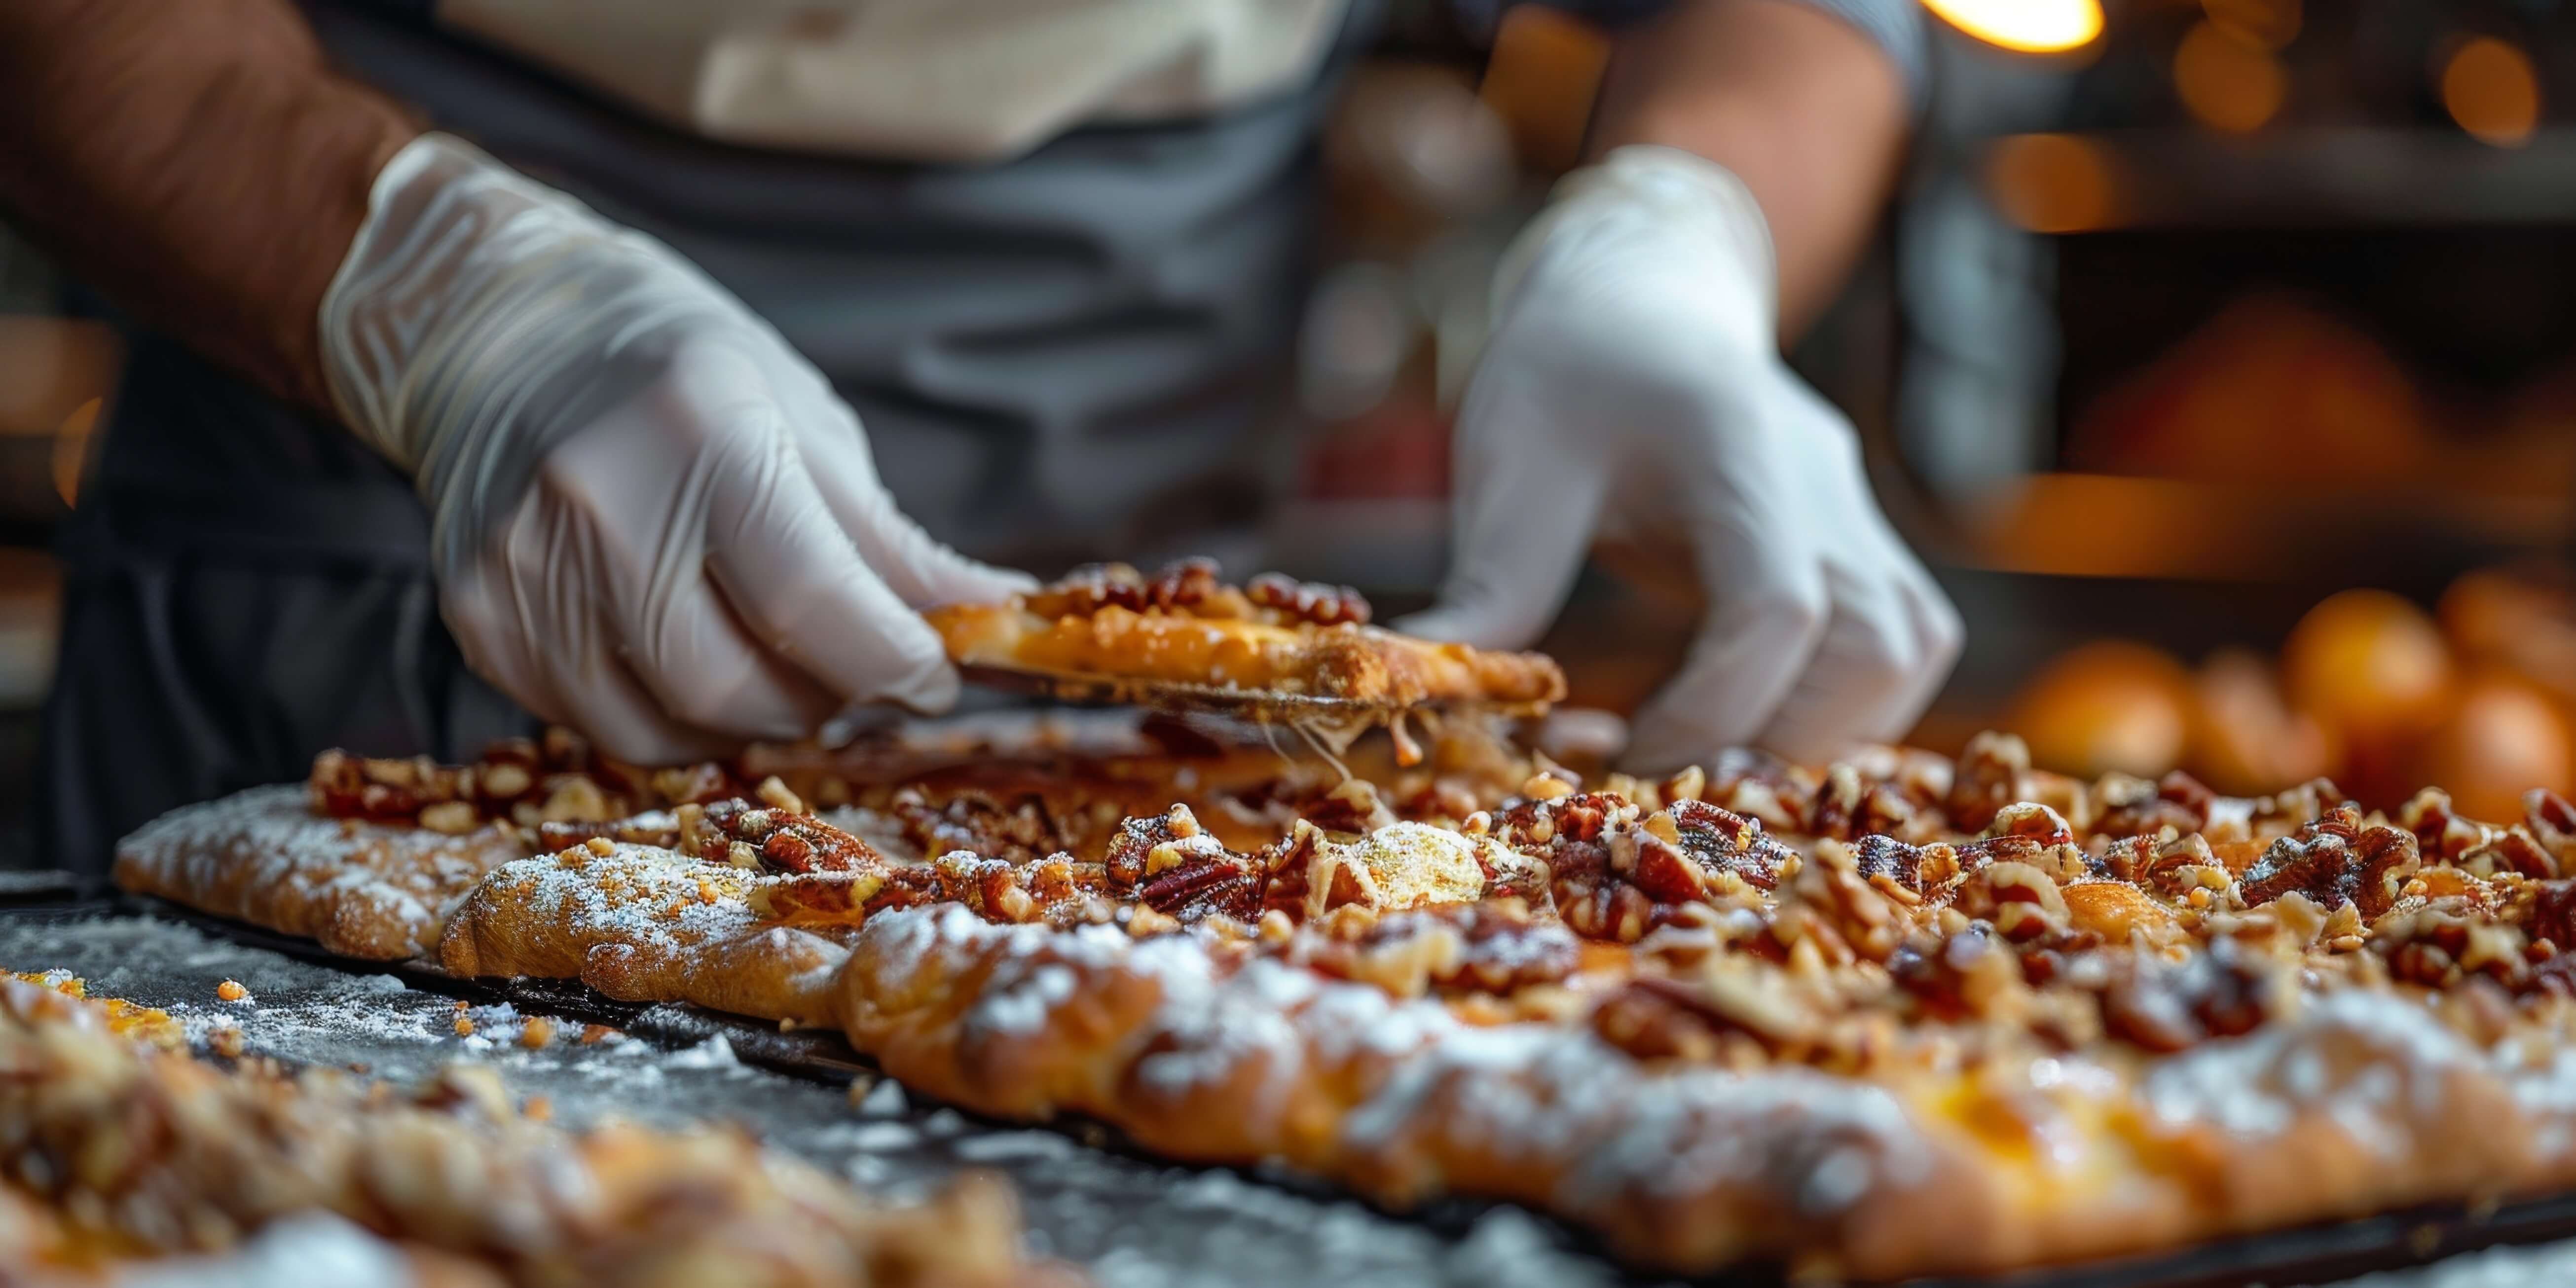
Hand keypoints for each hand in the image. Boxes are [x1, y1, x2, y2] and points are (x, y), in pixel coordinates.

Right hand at [317, 135, 1026, 761]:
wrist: (503, 326)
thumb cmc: (681, 370)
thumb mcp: (803, 423)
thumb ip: (888, 543)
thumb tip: (992, 622)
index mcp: (700, 431)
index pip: (810, 598)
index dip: (892, 661)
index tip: (934, 676)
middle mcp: (597, 501)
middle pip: (736, 685)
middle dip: (825, 698)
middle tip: (851, 666)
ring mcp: (523, 566)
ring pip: (671, 726)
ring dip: (751, 719)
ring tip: (772, 658)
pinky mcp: (478, 616)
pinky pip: (600, 724)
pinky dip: (672, 716)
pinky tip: (689, 654)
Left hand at [1400, 146, 1960, 771]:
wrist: (1643, 298)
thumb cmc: (1570, 370)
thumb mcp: (1510, 457)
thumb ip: (1492, 577)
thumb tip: (1429, 682)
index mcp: (1736, 445)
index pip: (1776, 609)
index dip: (1706, 708)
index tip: (1613, 751)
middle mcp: (1821, 483)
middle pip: (1870, 648)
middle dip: (1764, 739)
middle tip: (1647, 761)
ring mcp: (1855, 513)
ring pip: (1904, 652)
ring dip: (1811, 733)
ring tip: (1695, 743)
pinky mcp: (1860, 543)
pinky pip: (1902, 644)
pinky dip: (1839, 708)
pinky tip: (1741, 715)